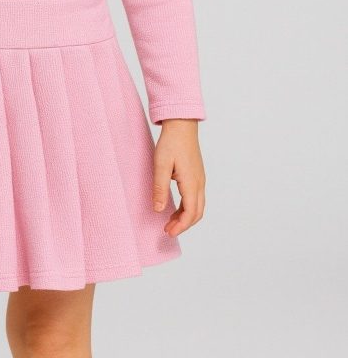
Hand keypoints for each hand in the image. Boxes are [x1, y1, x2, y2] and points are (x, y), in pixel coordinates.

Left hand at [152, 119, 205, 236]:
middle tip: (167, 230)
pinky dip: (187, 208)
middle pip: (197, 213)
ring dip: (186, 217)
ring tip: (170, 222)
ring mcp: (200, 179)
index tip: (168, 232)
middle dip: (184, 225)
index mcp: (191, 183)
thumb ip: (160, 188)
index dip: (181, 226)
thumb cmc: (171, 142)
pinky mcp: (197, 175)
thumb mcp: (160, 165)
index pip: (190, 213)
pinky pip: (196, 197)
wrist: (182, 125)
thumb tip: (159, 209)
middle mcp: (199, 183)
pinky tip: (175, 208)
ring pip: (197, 206)